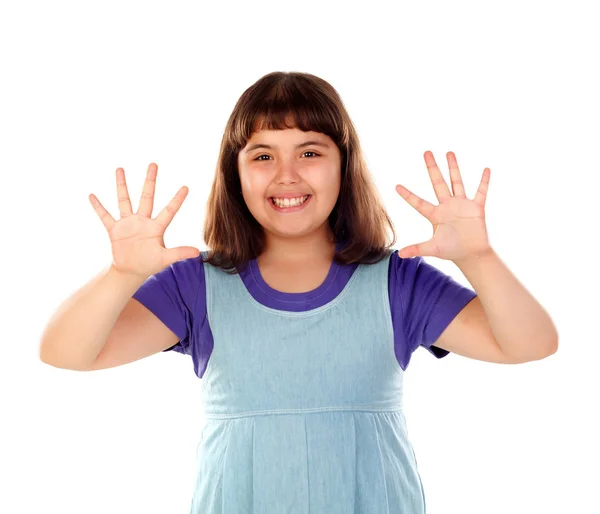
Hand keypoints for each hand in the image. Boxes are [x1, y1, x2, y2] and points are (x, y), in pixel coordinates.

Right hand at [89, 163, 199, 277]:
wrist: (130, 271)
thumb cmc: (149, 264)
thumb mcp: (165, 259)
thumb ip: (179, 253)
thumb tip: (198, 252)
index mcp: (156, 228)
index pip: (169, 211)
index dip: (177, 200)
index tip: (186, 187)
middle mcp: (142, 221)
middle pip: (147, 197)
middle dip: (150, 181)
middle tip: (153, 164)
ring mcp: (128, 224)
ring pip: (124, 200)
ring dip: (122, 185)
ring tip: (120, 169)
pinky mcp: (114, 230)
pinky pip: (105, 216)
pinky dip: (98, 207)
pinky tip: (92, 195)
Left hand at [395, 151, 491, 262]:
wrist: (471, 254)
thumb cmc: (452, 250)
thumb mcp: (432, 249)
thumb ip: (417, 249)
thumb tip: (399, 255)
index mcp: (435, 215)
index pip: (418, 203)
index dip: (408, 195)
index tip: (396, 186)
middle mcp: (447, 206)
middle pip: (438, 183)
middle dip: (432, 168)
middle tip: (426, 152)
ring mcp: (462, 205)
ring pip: (457, 182)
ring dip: (453, 168)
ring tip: (449, 152)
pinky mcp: (476, 208)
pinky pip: (481, 192)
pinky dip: (484, 181)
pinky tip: (486, 169)